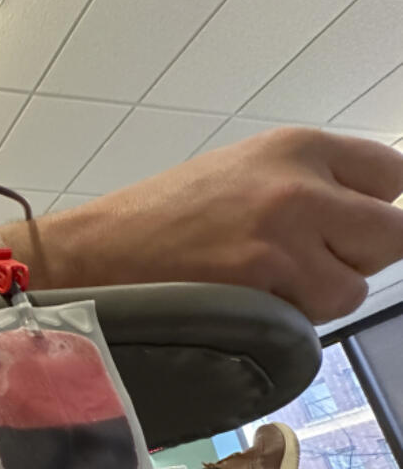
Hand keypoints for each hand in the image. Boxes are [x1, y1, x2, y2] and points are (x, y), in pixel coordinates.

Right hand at [2, 128, 402, 322]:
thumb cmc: (156, 220)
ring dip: (317, 299)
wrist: (94, 253)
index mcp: (295, 146)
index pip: (392, 176)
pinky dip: (286, 322)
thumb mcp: (239, 173)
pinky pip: (313, 319)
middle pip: (388, 235)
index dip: (372, 212)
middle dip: (354, 259)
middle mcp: (299, 184)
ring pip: (353, 287)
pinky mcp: (264, 286)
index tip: (349, 231)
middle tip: (304, 267)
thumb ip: (306, 184)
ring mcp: (284, 237)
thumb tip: (361, 218)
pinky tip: (243, 306)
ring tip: (262, 289)